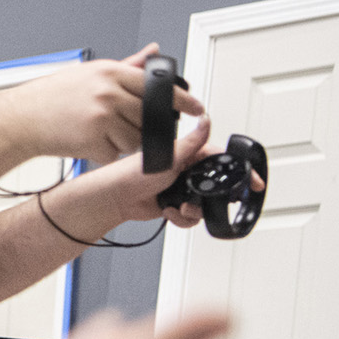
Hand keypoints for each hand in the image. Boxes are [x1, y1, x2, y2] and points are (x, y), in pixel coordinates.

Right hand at [0, 46, 207, 168]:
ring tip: (103, 133)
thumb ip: (128, 65)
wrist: (23, 119)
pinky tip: (92, 142)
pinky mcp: (94, 142)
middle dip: (147, 126)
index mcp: (110, 73)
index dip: (182, 100)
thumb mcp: (91, 73)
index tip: (197, 108)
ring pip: (135, 138)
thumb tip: (154, 51)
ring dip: (126, 142)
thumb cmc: (52, 96)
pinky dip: (109, 153)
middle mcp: (108, 93)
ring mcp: (102, 118)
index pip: (157, 87)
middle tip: (135, 127)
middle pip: (149, 117)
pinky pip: (116, 154)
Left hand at [59, 107, 216, 230]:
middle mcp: (185, 173)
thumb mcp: (170, 155)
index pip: (214, 160)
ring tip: (180, 207)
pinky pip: (189, 217)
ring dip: (192, 211)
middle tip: (193, 196)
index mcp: (186, 156)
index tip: (221, 178)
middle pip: (211, 186)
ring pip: (202, 205)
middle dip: (205, 197)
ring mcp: (180, 190)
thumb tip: (206, 120)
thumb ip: (192, 141)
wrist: (118, 198)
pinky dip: (182, 218)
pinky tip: (169, 210)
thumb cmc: (134, 173)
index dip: (220, 170)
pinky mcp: (174, 205)